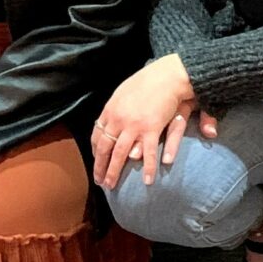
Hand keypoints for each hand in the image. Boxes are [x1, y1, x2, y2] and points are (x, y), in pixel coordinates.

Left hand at [92, 55, 193, 188]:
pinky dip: (147, 169)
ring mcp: (133, 126)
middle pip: (104, 147)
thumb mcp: (124, 92)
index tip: (96, 160)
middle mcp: (118, 119)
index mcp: (110, 109)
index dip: (96, 149)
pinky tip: (147, 181)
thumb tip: (111, 122)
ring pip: (119, 154)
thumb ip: (116, 109)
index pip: (97, 133)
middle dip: (100, 166)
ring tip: (111, 185)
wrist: (166, 76)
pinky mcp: (150, 130)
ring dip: (114, 172)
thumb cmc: (146, 81)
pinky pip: (147, 154)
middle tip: (99, 180)